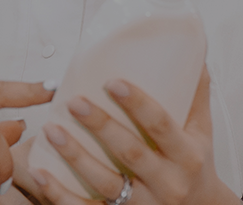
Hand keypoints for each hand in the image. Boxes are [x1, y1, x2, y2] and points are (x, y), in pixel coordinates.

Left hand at [32, 70, 238, 204]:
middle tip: (74, 102)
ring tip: (51, 131)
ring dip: (75, 157)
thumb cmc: (195, 168)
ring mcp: (144, 204)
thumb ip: (194, 96)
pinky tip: (40, 174)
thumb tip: (192, 53)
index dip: (137, 103)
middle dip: (101, 127)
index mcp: (186, 155)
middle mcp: (167, 181)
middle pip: (130, 153)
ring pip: (106, 182)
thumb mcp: (202, 133)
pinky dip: (60, 194)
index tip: (112, 82)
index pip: (161, 125)